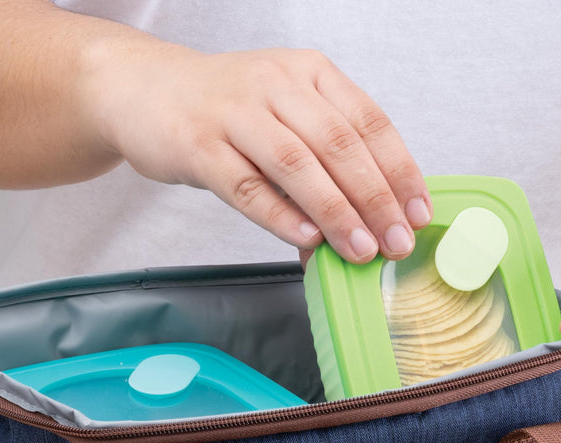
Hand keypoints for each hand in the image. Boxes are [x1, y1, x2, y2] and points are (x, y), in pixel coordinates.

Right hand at [86, 42, 431, 262]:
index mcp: (309, 73)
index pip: (369, 122)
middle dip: (375, 198)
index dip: (399, 170)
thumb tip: (353, 237)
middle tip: (395, 242)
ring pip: (297, 164)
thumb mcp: (279, 121)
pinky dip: (280, 216)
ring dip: (335, 212)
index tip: (417, 214)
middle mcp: (276, 84)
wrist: (142, 90)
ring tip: (360, 251)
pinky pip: (246, 186)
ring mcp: (234, 113)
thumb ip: (317, 170)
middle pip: (339, 144)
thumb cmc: (221, 111)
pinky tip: (306, 241)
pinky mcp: (198, 145)